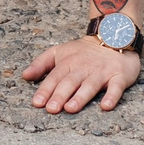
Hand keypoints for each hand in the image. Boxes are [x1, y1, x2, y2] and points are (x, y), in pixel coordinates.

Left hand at [21, 36, 141, 112]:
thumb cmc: (83, 51)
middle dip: (60, 95)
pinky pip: (116, 87)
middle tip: (51, 109)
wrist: (114, 35)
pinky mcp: (119, 76)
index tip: (37, 103)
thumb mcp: (59, 52)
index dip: (46, 89)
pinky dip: (112, 96)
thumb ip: (41, 63)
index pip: (55, 76)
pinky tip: (106, 106)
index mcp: (68, 62)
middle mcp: (84, 67)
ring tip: (70, 108)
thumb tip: (24, 76)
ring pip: (90, 85)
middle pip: (70, 81)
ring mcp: (101, 72)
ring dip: (80, 96)